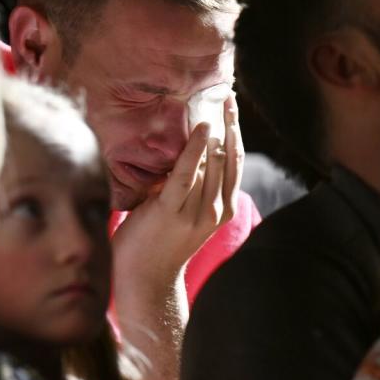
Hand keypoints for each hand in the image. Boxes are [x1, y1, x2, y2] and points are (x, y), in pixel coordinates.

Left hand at [112, 92, 242, 287]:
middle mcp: (215, 209)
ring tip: (213, 104)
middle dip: (229, 125)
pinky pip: (186, 173)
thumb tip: (188, 151)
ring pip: (211, 163)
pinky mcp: (171, 211)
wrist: (144, 282)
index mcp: (221, 209)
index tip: (231, 109)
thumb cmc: (158, 243)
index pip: (235, 163)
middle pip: (228, 158)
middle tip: (226, 97)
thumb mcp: (184, 213)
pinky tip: (202, 129)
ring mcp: (195, 212)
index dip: (235, 134)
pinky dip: (195, 149)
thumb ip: (190, 186)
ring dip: (214, 131)